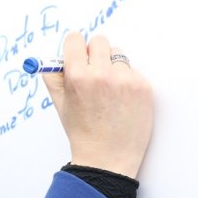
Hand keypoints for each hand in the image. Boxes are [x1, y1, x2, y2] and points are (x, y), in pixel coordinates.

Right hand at [42, 32, 152, 177]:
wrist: (107, 157)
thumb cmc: (82, 132)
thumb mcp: (60, 103)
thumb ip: (54, 76)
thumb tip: (55, 56)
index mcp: (77, 76)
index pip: (75, 40)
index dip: (74, 47)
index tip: (76, 53)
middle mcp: (102, 74)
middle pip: (99, 41)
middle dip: (94, 53)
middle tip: (92, 70)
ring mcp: (125, 80)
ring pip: (118, 55)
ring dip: (112, 66)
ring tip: (108, 91)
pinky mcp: (143, 87)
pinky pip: (132, 71)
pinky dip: (126, 81)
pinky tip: (121, 101)